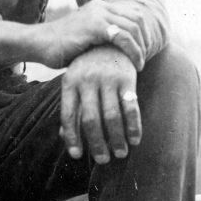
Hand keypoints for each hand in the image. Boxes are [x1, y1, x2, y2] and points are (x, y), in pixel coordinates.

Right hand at [33, 0, 147, 70]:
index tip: (144, 52)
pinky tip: (135, 64)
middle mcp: (101, 6)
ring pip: (134, 27)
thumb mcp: (86, 38)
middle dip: (146, 40)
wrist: (38, 44)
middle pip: (137, 19)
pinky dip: (134, 51)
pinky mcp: (94, 26)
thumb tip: (122, 53)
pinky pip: (124, 37)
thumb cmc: (59, 48)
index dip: (143, 33)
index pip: (132, 14)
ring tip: (140, 64)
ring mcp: (98, 14)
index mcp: (100, 6)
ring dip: (141, 48)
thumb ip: (103, 38)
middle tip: (144, 59)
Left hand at [60, 46, 141, 163]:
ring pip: (112, 116)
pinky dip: (133, 126)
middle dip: (97, 143)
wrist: (111, 40)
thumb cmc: (88, 67)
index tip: (77, 155)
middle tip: (103, 160)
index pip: (68, 115)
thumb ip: (71, 107)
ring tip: (120, 154)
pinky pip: (131, 107)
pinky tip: (135, 139)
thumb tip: (65, 137)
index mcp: (69, 82)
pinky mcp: (126, 78)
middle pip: (90, 119)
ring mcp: (107, 78)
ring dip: (117, 139)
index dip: (72, 137)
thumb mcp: (75, 82)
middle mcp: (87, 80)